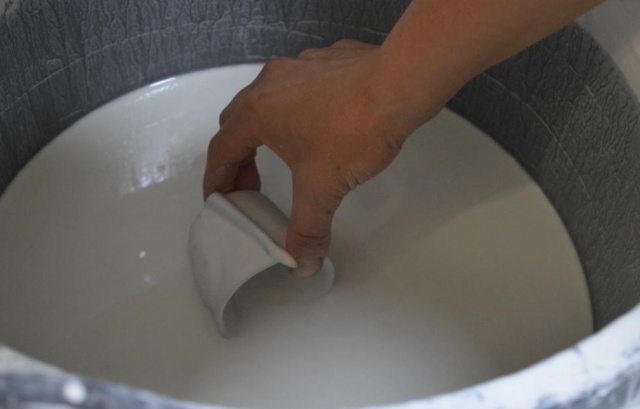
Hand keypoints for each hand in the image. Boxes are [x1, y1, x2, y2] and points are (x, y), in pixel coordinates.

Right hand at [204, 40, 443, 277]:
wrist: (400, 84)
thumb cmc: (355, 128)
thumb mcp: (324, 188)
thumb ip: (308, 230)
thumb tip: (302, 264)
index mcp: (257, 112)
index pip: (221, 151)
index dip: (217, 181)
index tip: (222, 200)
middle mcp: (270, 83)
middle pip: (237, 123)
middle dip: (239, 158)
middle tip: (254, 185)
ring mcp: (298, 67)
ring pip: (266, 101)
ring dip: (265, 131)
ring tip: (284, 156)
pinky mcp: (325, 62)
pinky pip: (297, 88)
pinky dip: (296, 111)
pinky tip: (320, 127)